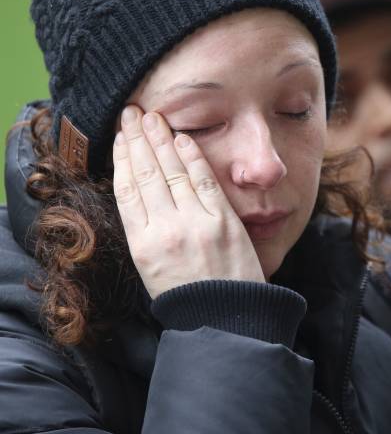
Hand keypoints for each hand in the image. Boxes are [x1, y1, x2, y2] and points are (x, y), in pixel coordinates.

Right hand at [113, 106, 264, 297]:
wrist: (226, 321)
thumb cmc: (190, 299)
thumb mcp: (153, 269)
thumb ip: (148, 232)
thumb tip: (144, 194)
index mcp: (142, 244)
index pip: (127, 190)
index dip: (122, 158)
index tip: (120, 136)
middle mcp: (165, 230)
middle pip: (147, 174)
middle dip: (138, 139)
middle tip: (131, 112)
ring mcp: (196, 223)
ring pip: (173, 173)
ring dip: (161, 140)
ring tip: (152, 117)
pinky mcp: (224, 222)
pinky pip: (204, 182)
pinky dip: (193, 157)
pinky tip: (182, 139)